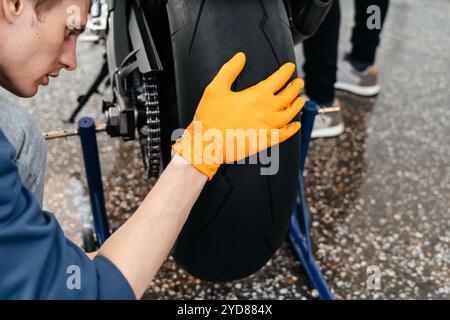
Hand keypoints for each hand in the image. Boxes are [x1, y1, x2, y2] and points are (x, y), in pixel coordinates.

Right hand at [172, 52, 304, 179]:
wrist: (208, 144)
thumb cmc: (210, 117)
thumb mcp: (216, 88)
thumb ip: (230, 70)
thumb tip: (241, 57)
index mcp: (257, 96)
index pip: (278, 79)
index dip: (286, 71)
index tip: (289, 67)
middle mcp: (267, 110)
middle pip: (288, 96)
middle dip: (295, 86)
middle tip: (298, 82)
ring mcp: (268, 127)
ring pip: (290, 114)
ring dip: (297, 105)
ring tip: (300, 99)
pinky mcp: (266, 140)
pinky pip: (284, 134)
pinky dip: (292, 129)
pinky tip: (296, 125)